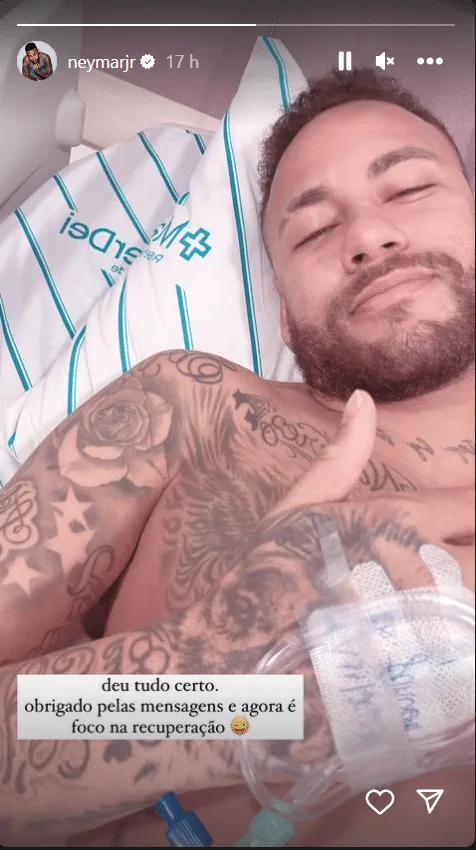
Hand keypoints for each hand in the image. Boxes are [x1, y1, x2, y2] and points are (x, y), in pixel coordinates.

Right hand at [178, 390, 472, 771]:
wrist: (238, 657)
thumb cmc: (267, 575)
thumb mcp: (298, 507)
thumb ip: (341, 455)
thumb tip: (363, 398)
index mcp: (400, 522)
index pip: (472, 506)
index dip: (469, 512)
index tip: (456, 524)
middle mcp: (423, 569)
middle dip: (465, 561)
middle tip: (434, 571)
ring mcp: (427, 625)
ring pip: (472, 606)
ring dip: (456, 602)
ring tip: (423, 607)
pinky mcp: (424, 674)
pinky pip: (461, 659)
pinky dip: (452, 649)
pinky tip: (422, 647)